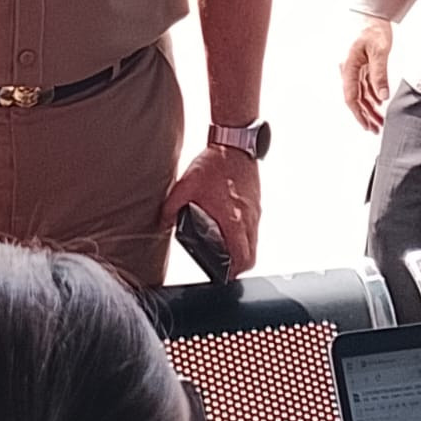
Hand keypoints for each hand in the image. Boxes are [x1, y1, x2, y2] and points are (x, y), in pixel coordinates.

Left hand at [162, 146, 260, 277]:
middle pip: (252, 255)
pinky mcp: (256, 204)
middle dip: (239, 266)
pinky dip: (245, 236)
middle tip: (224, 269)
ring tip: (225, 252)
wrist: (235, 144)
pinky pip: (254, 228)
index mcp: (233, 219)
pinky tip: (229, 229)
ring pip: (254, 243)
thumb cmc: (216, 163)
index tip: (224, 276)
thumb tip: (163, 221)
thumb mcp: (186, 185)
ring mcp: (255, 212)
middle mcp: (248, 218)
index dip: (234, 272)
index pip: (242, 257)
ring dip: (243, 251)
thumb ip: (172, 206)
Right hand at [340, 15, 392, 131]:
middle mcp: (348, 69)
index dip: (358, 113)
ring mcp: (354, 67)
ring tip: (379, 121)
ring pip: (360, 93)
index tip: (366, 126)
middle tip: (375, 129)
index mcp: (349, 66)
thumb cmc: (373, 29)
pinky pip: (365, 85)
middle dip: (364, 115)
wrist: (373, 13)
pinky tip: (379, 104)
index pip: (351, 96)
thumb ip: (380, 74)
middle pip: (355, 98)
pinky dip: (372, 96)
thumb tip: (382, 96)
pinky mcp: (361, 65)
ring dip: (369, 107)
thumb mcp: (380, 51)